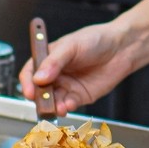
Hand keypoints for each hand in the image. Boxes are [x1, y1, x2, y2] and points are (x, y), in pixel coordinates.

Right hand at [18, 22, 132, 116]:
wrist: (122, 48)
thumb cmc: (96, 40)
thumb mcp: (71, 46)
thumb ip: (54, 62)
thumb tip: (38, 78)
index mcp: (48, 59)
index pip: (30, 72)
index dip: (27, 82)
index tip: (29, 91)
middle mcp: (55, 74)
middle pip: (40, 90)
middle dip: (40, 98)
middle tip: (43, 103)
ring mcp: (67, 86)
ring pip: (53, 100)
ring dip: (52, 106)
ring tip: (56, 108)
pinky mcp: (79, 96)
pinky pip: (68, 105)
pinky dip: (66, 107)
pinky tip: (68, 105)